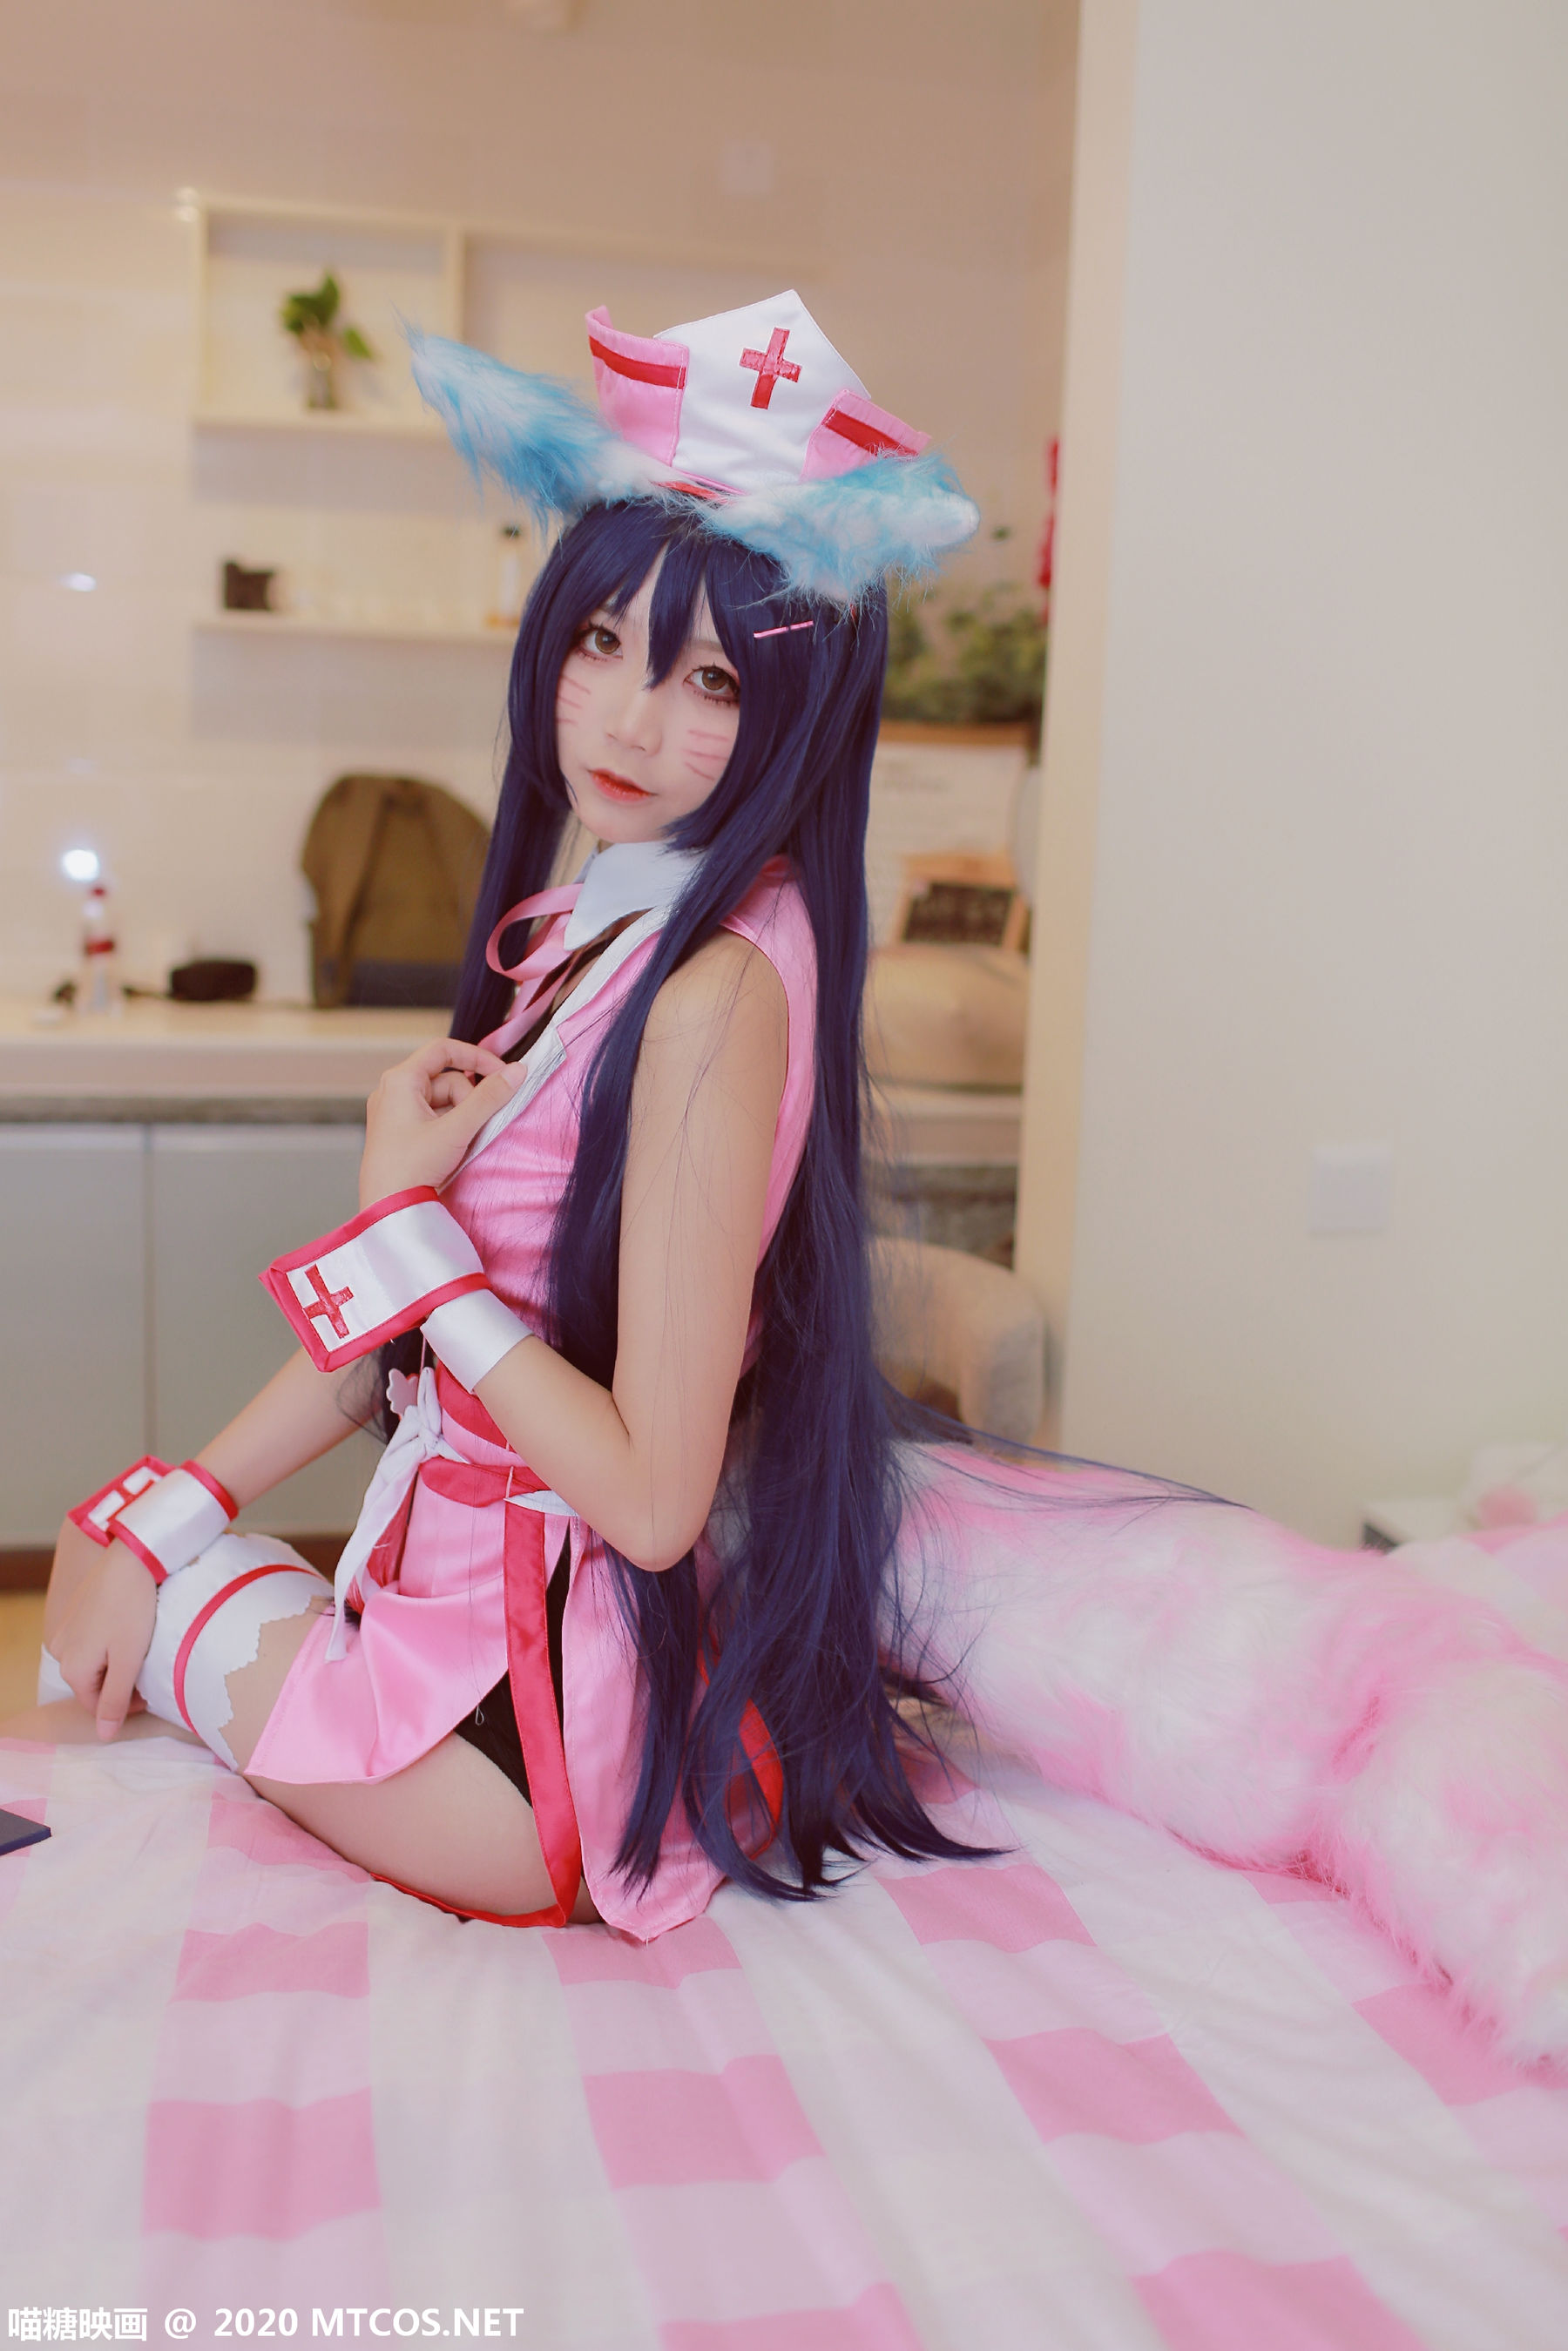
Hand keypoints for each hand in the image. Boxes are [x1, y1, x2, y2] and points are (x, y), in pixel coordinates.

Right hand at [50, 1541, 157, 1739]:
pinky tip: (131, 1630)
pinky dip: (110, 1642)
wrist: (133, 1558)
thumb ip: (116, 1700)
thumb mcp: (129, 1661)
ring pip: (93, 1660)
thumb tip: (104, 1735)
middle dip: (119, 1683)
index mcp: (73, 1668)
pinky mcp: (77, 1610)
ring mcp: (67, 1628)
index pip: (95, 1705)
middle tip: (148, 1672)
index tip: (150, 1695)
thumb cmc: (133, 1609)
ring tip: (142, 1650)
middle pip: (93, 1682)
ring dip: (116, 1662)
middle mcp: (62, 1649)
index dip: (124, 1706)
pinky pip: (92, 1639)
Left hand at [359, 1038, 522, 1208]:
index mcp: (400, 1080)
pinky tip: (453, 1149)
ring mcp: (394, 1113)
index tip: (503, 1074)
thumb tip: (518, 1071)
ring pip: (442, 1100)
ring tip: (463, 1142)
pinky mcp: (399, 1133)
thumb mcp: (456, 1130)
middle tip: (480, 1124)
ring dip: (462, 1116)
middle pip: (446, 1079)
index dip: (477, 1058)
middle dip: (470, 1099)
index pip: (444, 1049)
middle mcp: (393, 1091)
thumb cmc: (412, 1168)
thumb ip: (490, 1098)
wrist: (387, 1211)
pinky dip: (450, 1127)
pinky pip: (433, 1118)